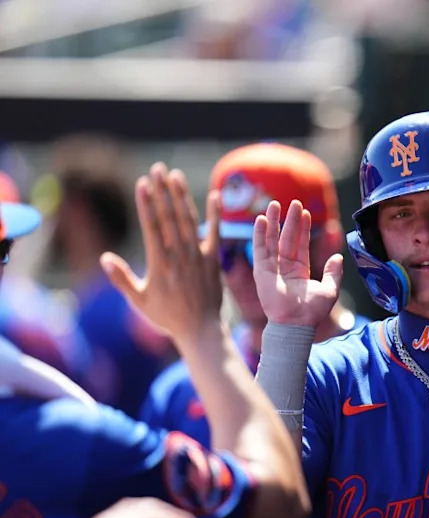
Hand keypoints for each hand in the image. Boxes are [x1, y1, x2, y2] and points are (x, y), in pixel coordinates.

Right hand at [101, 163, 222, 341]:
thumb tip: (104, 257)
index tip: (143, 183)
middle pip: (169, 217)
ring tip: (175, 175)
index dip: (147, 203)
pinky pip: (215, 233)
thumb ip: (122, 278)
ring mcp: (197, 256)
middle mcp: (179, 255)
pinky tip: (215, 195)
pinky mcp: (213, 260)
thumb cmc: (167, 316)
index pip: (152, 226)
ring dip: (182, 196)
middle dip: (163, 191)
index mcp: (159, 263)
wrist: (200, 329)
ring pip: (189, 220)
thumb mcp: (138, 300)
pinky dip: (215, 215)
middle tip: (158, 168)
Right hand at [252, 200, 342, 327]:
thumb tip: (338, 257)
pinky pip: (259, 249)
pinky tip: (260, 219)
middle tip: (294, 202)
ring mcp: (272, 268)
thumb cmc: (312, 312)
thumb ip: (334, 272)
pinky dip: (259, 234)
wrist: (296, 323)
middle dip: (291, 220)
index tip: (306, 212)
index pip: (301, 244)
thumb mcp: (329, 289)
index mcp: (300, 271)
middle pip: (287, 238)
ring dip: (273, 222)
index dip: (304, 228)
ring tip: (274, 203)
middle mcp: (285, 267)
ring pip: (272, 240)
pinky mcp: (262, 271)